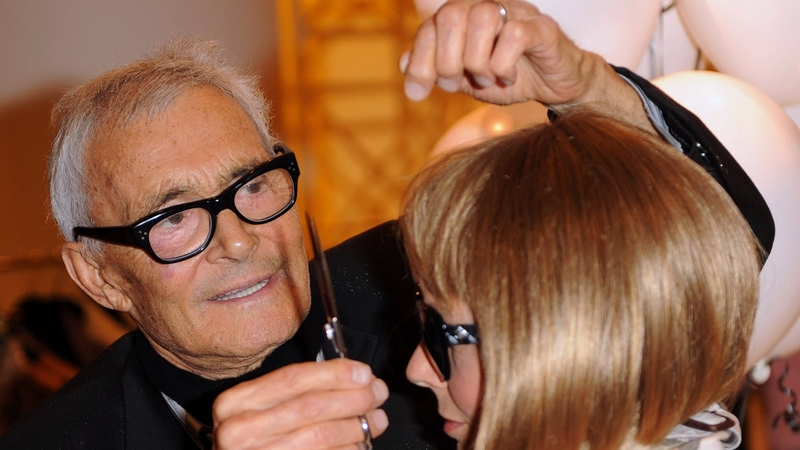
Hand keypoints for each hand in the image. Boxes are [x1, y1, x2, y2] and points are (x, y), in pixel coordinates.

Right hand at [213, 359, 388, 448]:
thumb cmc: (253, 437)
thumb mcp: (260, 406)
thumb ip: (296, 389)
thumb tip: (351, 377)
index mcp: (235, 403)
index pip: (291, 378)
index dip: (333, 373)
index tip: (363, 372)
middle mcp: (240, 432)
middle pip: (309, 406)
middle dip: (352, 397)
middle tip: (377, 393)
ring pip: (320, 435)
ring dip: (356, 425)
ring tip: (377, 419)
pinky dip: (348, 449)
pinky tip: (361, 443)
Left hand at [402, 0, 653, 130]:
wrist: (556, 86)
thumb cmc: (511, 77)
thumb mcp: (467, 80)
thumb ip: (438, 70)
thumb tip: (404, 64)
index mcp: (466, 17)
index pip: (430, 24)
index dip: (418, 59)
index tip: (417, 93)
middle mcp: (489, 7)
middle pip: (451, 14)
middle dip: (446, 59)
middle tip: (457, 84)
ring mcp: (516, 14)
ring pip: (481, 18)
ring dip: (476, 60)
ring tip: (485, 79)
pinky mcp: (541, 29)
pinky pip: (513, 35)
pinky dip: (502, 63)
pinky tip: (508, 76)